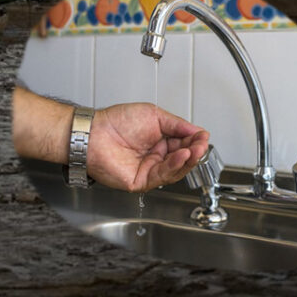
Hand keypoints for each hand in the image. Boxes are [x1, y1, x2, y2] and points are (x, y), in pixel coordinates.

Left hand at [87, 102, 209, 191]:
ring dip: (188, 159)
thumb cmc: (115, 122)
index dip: (194, 141)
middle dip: (195, 151)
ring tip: (195, 149)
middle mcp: (155, 157)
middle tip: (202, 144)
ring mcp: (149, 169)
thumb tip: (197, 131)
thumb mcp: (153, 115)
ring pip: (176, 169)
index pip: (183, 144)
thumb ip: (176, 124)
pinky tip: (181, 155)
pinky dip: (174, 165)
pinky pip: (162, 175)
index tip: (203, 136)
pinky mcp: (141, 181)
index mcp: (158, 140)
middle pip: (183, 159)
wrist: (93, 132)